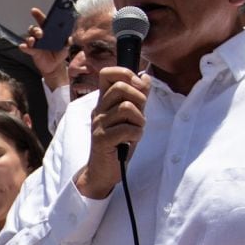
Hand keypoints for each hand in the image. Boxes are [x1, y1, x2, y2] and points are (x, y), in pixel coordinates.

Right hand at [21, 8, 67, 88]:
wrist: (55, 66)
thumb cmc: (59, 53)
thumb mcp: (65, 46)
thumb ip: (67, 42)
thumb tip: (69, 39)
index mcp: (48, 31)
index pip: (42, 21)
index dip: (38, 15)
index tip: (34, 11)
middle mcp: (40, 36)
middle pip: (34, 29)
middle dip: (36, 29)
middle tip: (40, 33)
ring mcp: (35, 43)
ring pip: (29, 37)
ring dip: (30, 38)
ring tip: (32, 41)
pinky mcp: (32, 52)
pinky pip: (26, 48)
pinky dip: (24, 47)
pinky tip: (24, 46)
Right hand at [75, 66, 148, 199]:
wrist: (103, 170)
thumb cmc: (118, 143)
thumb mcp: (131, 117)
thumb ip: (138, 97)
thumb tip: (145, 76)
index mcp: (103, 101)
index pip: (107, 73)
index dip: (125, 74)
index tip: (137, 86)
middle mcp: (98, 109)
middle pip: (120, 87)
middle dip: (139, 98)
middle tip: (140, 114)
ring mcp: (98, 124)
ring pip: (127, 108)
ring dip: (139, 120)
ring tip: (135, 130)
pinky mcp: (101, 139)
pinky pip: (127, 129)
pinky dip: (136, 134)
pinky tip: (131, 141)